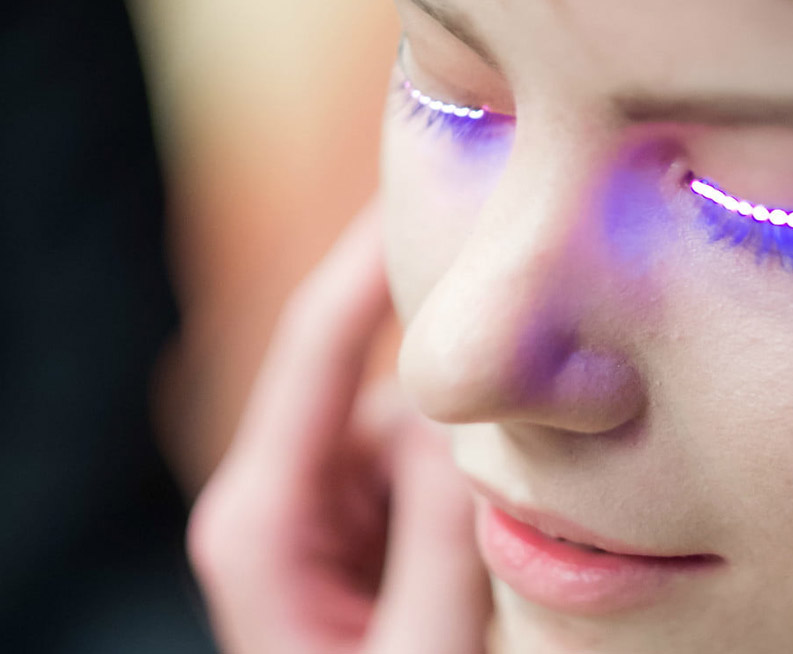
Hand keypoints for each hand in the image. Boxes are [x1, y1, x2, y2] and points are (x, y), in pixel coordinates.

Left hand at [188, 206, 491, 652]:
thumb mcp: (417, 648)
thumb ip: (445, 533)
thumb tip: (473, 413)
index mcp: (262, 519)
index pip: (318, 345)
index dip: (367, 259)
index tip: (419, 186)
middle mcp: (280, 501)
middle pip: (392, 396)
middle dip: (459, 426)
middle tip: (530, 473)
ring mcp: (319, 518)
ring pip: (421, 441)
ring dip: (468, 485)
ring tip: (485, 577)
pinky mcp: (355, 538)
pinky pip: (425, 481)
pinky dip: (466, 506)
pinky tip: (475, 579)